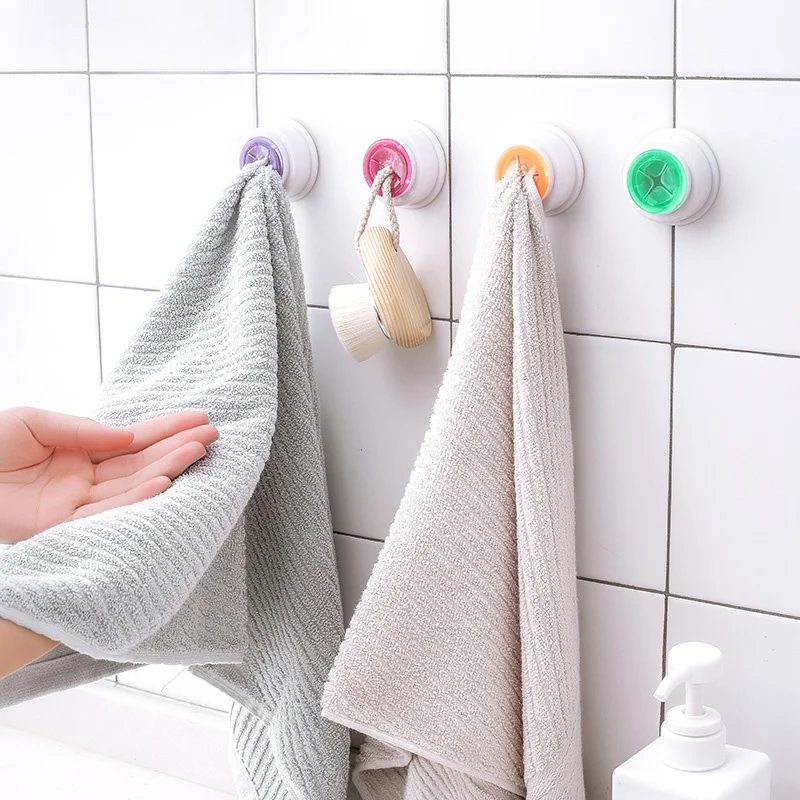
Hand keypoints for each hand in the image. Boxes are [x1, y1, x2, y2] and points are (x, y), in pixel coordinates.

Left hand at [0, 407, 218, 544]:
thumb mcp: (32, 422)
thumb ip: (80, 429)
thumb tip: (126, 437)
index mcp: (79, 454)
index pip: (131, 442)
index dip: (165, 430)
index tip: (199, 419)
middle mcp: (85, 482)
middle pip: (140, 464)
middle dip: (177, 448)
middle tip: (212, 435)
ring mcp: (77, 506)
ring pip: (132, 487)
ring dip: (168, 469)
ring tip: (197, 452)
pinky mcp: (64, 529)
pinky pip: (108, 513)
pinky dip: (137, 498)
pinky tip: (163, 483)